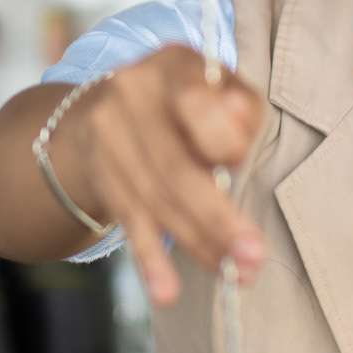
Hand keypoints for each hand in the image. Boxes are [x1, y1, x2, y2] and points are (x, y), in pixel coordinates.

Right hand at [64, 47, 266, 304]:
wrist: (105, 109)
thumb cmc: (188, 103)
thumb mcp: (220, 91)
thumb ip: (240, 107)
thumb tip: (239, 125)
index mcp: (173, 63)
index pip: (194, 101)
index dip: (220, 139)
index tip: (238, 166)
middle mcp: (131, 92)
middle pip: (175, 165)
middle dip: (217, 217)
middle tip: (252, 256)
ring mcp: (107, 134)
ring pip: (156, 200)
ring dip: (198, 243)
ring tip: (234, 274)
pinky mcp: (99, 173)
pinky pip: (129, 220)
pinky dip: (150, 259)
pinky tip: (165, 290)